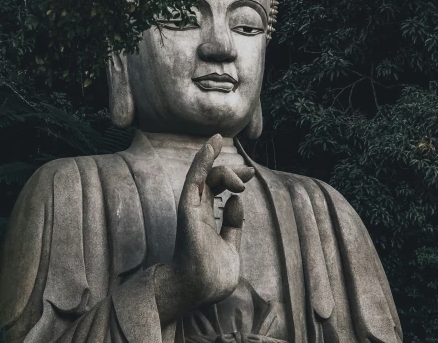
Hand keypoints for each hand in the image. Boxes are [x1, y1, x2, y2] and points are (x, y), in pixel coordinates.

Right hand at [154, 134, 254, 324]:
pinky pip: (194, 180)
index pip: (216, 190)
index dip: (233, 179)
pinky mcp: (188, 210)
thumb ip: (233, 226)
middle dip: (231, 172)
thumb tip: (237, 201)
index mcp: (205, 220)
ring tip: (244, 174)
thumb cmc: (211, 276)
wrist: (199, 291)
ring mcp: (191, 209)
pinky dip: (202, 161)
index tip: (249, 175)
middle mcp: (196, 211)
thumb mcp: (231, 248)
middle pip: (211, 179)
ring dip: (220, 164)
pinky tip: (211, 146)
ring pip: (203, 175)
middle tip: (250, 173)